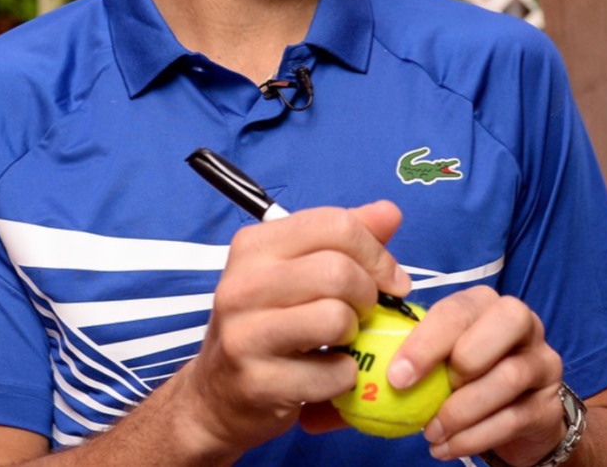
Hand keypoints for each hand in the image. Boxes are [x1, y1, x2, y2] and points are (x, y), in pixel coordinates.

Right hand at [172, 201, 410, 457]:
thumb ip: (343, 239)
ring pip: (336, 317)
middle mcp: (243, 283)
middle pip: (338, 271)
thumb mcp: (295, 270)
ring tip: (340, 339)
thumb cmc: (266, 323)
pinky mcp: (258, 381)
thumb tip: (389, 211)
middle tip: (364, 311)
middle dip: (368, 294)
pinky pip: (332, 372)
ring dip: (354, 335)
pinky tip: (326, 373)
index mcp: (254, 245)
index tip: (388, 278)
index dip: (375, 252)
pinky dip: (344, 376)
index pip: (333, 224)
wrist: (216, 395)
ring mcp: (245, 333)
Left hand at [390, 286, 564, 464]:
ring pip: (507, 378)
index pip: (456, 310)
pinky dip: (474, 437)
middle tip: (420, 396)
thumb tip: (352, 377)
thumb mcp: (438, 355)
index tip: (396, 376)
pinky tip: (445, 448)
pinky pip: (513, 419)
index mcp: (484, 302)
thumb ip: (408, 354)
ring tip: (429, 432)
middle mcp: (522, 323)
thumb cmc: (462, 373)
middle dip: (456, 362)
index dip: (425, 342)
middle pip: (501, 325)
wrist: (518, 413)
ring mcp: (542, 362)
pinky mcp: (549, 404)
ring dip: (460, 411)